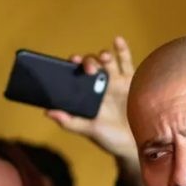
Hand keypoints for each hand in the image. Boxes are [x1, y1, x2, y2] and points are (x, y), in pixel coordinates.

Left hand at [46, 37, 144, 185]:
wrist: (137, 145)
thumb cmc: (112, 139)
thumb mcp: (90, 130)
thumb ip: (70, 122)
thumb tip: (47, 111)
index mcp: (88, 94)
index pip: (76, 75)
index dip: (72, 66)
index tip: (71, 61)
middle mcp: (100, 85)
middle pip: (91, 65)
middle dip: (88, 62)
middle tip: (88, 69)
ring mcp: (116, 81)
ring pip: (108, 62)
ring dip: (103, 56)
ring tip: (103, 58)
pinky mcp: (132, 82)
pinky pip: (127, 63)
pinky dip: (122, 50)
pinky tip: (117, 40)